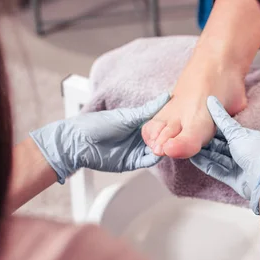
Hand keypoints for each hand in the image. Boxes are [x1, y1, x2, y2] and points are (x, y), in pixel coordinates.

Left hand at [30, 93, 170, 183]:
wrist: (78, 143)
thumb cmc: (97, 125)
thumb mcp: (126, 116)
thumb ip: (147, 110)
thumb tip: (166, 97)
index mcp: (137, 122)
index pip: (159, 123)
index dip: (169, 123)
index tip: (181, 120)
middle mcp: (138, 136)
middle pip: (160, 138)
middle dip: (168, 138)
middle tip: (177, 135)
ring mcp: (135, 149)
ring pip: (155, 150)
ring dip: (162, 148)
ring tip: (169, 145)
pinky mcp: (131, 162)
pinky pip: (146, 161)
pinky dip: (154, 158)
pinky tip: (159, 154)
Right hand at [190, 96, 259, 213]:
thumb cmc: (256, 153)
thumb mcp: (237, 134)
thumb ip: (222, 120)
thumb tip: (211, 101)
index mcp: (247, 137)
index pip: (227, 130)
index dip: (212, 126)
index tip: (198, 122)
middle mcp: (243, 151)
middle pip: (221, 145)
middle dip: (206, 141)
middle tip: (190, 135)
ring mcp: (239, 166)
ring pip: (218, 157)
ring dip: (204, 153)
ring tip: (188, 147)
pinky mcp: (235, 179)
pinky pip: (218, 170)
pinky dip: (206, 164)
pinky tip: (194, 159)